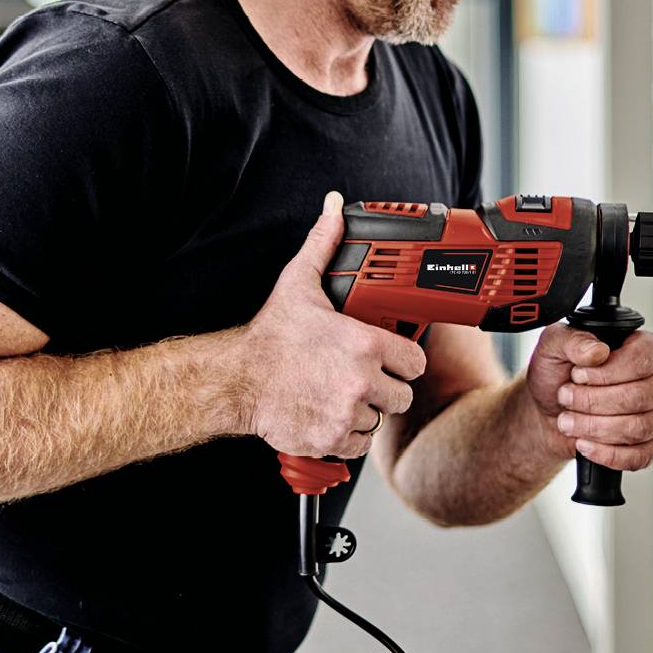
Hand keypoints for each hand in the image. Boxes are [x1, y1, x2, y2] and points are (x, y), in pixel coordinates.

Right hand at [233, 192, 424, 458]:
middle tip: (363, 378)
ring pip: (379, 419)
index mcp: (364, 343)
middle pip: (402, 395)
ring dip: (366, 410)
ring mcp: (347, 412)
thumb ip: (323, 245)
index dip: (404, 360)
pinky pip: (359, 443)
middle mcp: (361, 380)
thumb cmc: (270, 337)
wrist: (237, 380)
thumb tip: (334, 209)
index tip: (390, 358)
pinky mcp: (332, 438)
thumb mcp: (299, 284)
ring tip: (341, 393)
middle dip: (387, 388)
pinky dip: (348, 434)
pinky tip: (330, 414)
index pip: (415, 362)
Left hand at [523, 324, 652, 469]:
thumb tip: (598, 351)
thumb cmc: (557, 374)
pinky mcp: (650, 444)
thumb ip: (573, 339)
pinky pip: (639, 456)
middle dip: (594, 401)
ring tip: (568, 420)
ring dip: (595, 427)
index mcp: (645, 347)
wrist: (548, 411)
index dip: (606, 372)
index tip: (577, 375)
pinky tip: (584, 443)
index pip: (642, 360)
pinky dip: (606, 453)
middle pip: (640, 396)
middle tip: (566, 397)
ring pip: (638, 428)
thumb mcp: (553, 346)